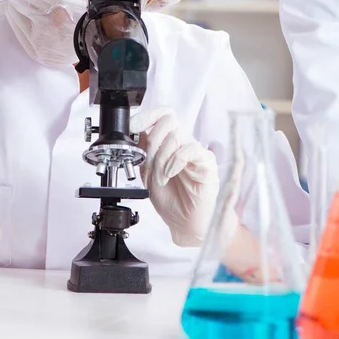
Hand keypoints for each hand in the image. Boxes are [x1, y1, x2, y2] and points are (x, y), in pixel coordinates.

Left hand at [130, 107, 219, 246]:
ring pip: (176, 136)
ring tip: (159, 177)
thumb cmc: (171, 200)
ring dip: (161, 158)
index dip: (147, 116)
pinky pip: (190, 150)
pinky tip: (169, 174)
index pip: (162, 115)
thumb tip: (137, 134)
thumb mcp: (148, 174)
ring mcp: (196, 151)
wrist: (184, 223)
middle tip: (148, 162)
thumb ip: (144, 154)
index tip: (132, 126)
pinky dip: (175, 161)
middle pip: (169, 120)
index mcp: (169, 143)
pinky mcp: (206, 162)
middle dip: (152, 141)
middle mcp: (183, 143)